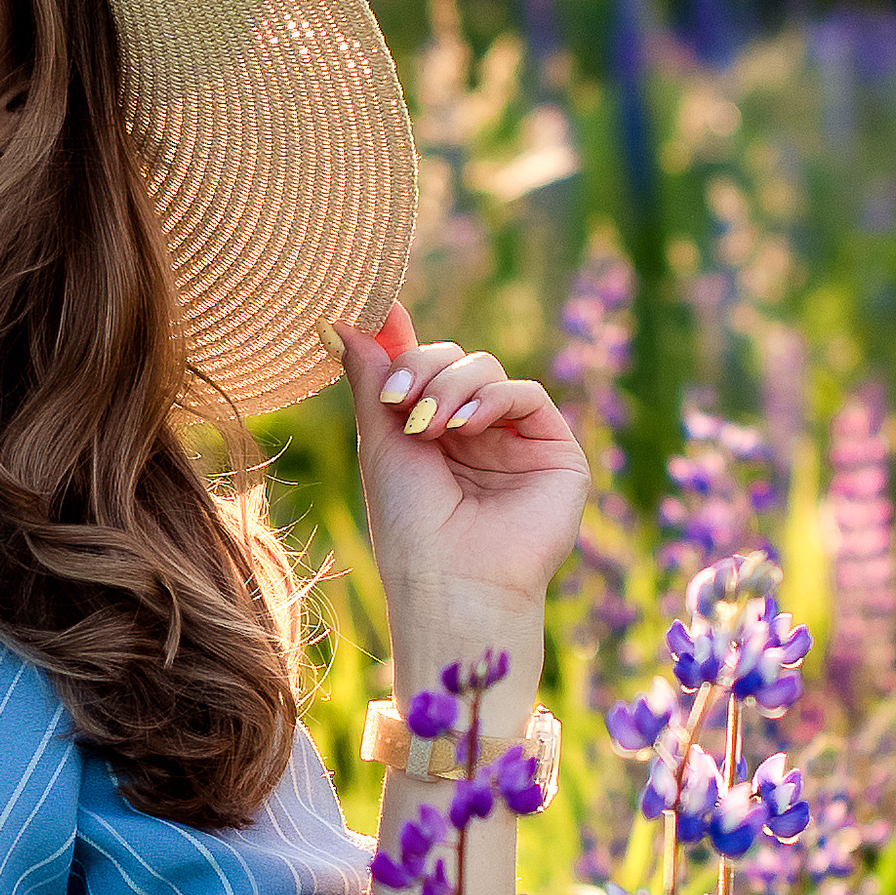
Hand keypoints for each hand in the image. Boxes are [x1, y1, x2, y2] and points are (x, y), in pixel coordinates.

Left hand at [328, 301, 586, 706]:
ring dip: (451, 385)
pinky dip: (492, 398)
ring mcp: (516, 441)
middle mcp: (475, 433)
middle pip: (452, 360)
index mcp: (432, 432)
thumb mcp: (381, 441)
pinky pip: (527, 395)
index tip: (376, 312)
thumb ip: (371, 377)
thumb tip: (340, 320)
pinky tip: (464, 426)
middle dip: (422, 370)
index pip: (422, 368)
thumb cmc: (408, 524)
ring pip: (486, 369)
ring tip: (427, 425)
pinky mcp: (555, 452)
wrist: (450, 582)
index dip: (402, 340)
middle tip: (398, 403)